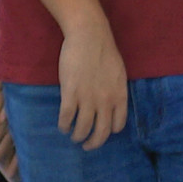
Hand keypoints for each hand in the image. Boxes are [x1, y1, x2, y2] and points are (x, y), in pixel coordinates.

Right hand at [53, 20, 127, 150]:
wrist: (90, 36)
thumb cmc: (104, 50)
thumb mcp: (118, 73)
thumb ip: (115, 90)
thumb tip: (110, 103)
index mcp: (120, 96)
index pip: (118, 124)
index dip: (110, 131)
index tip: (102, 131)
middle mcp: (106, 101)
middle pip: (101, 133)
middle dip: (93, 143)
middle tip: (86, 146)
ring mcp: (88, 98)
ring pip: (82, 128)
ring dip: (77, 136)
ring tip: (73, 136)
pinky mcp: (71, 93)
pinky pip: (66, 117)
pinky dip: (64, 125)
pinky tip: (62, 126)